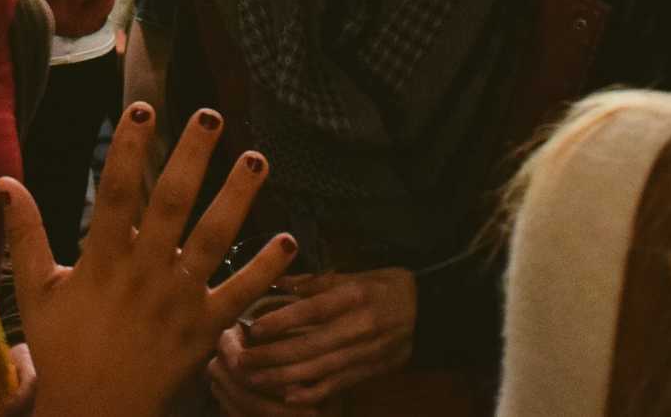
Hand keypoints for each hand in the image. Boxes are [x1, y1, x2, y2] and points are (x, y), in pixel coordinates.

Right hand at [4, 104, 295, 416]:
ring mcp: (178, 301)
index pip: (117, 191)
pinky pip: (241, 294)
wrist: (94, 413)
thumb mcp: (35, 291)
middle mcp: (144, 273)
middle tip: (212, 116)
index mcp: (102, 260)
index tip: (144, 107)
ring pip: (214, 239)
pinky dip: (266, 268)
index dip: (131, 148)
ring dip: (238, 198)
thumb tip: (3, 182)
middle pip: (172, 204)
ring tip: (257, 158)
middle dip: (192, 156)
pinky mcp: (205, 329)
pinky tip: (290, 239)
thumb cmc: (63, 350)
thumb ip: (25, 234)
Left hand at [213, 268, 416, 407]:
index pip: (313, 311)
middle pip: (310, 346)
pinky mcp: (369, 372)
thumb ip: (317, 281)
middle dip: (272, 356)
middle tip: (240, 359)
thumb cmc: (388, 287)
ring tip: (252, 379)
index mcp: (354, 297)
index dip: (282, 321)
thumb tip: (277, 280)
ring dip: (282, 378)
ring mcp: (365, 354)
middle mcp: (359, 328)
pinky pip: (336, 385)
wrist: (430, 312)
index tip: (252, 327)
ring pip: (318, 370)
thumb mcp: (356, 274)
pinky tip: (287, 396)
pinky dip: (312, 393)